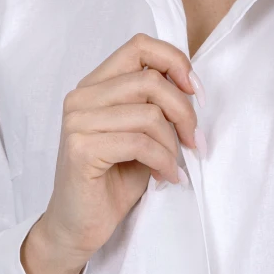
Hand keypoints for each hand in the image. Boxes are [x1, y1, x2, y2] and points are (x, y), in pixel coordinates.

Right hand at [27, 33, 204, 272]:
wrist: (78, 226)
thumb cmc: (111, 182)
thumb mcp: (142, 135)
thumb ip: (157, 107)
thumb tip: (192, 90)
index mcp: (95, 86)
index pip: (140, 46)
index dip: (176, 63)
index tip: (196, 92)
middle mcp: (81, 97)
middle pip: (151, 80)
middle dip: (184, 112)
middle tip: (195, 143)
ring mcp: (77, 121)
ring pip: (149, 114)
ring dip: (173, 145)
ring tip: (174, 166)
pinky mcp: (81, 148)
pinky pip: (139, 143)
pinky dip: (163, 162)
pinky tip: (166, 178)